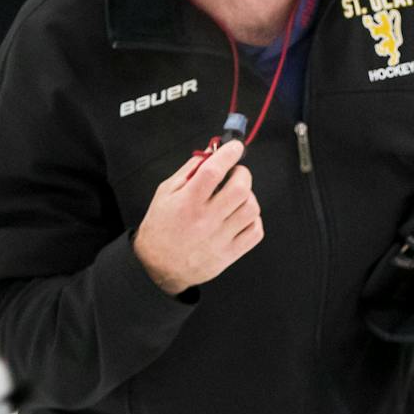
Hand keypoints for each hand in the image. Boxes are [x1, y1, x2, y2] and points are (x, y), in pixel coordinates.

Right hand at [132, 139, 261, 295]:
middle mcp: (205, 220)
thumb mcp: (165, 192)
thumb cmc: (161, 228)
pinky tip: (241, 216)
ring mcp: (220, 238)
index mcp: (187, 203)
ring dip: (249, 196)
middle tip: (236, 173)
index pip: (214, 171)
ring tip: (237, 197)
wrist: (158, 266)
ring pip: (251, 209)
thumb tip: (210, 152)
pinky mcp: (229, 254)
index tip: (235, 147)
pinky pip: (255, 231)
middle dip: (242, 173)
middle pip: (240, 189)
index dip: (228, 153)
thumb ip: (189, 170)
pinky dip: (253, 219)